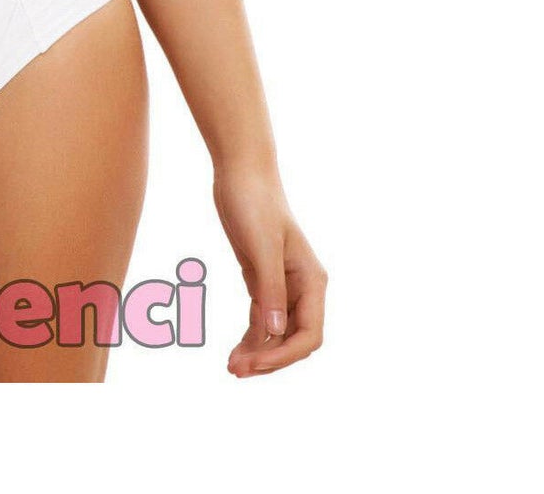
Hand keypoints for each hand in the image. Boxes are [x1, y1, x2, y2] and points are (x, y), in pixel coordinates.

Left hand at [212, 166, 326, 376]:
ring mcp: (282, 284)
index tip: (254, 363)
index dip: (284, 355)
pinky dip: (251, 336)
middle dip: (269, 358)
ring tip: (232, 367)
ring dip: (258, 352)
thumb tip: (275, 332)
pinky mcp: (262, 278)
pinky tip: (236, 350)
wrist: (241, 172)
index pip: (309, 335)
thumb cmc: (255, 203)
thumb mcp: (262, 247)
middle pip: (293, 339)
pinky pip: (261, 318)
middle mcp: (302, 287)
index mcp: (311, 281)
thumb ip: (270, 290)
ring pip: (276, 332)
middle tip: (235, 370)